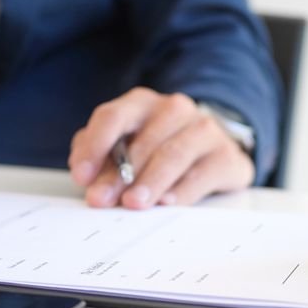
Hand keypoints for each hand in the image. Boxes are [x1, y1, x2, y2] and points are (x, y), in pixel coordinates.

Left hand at [67, 87, 254, 208]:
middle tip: (102, 200)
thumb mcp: (125, 148)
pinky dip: (182, 191)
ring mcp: (203, 129)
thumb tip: (87, 177)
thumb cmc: (158, 150)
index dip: (95, 147)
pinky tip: (167, 203)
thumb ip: (101, 157)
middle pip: (142, 141)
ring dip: (150, 181)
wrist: (212, 151)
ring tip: (133, 204)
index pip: (112, 117)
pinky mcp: (225, 155)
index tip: (82, 176)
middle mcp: (174, 109)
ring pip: (173, 154)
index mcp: (141, 104)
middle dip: (118, 175)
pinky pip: (201, 174)